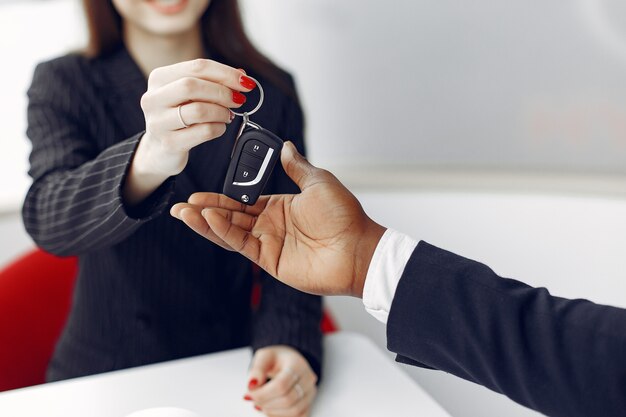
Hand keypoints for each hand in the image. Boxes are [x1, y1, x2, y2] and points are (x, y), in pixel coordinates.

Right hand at [124, 59, 255, 205]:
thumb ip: (214, 81)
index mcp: (159, 78)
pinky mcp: (169, 143)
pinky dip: (218, 128)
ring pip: (199, 110)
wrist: (159, 149)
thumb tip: (242, 76)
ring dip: (221, 112)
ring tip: (227, 115)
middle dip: (222, 92)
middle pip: (192, 86)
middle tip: (238, 100)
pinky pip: (203, 131)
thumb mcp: (191, 94)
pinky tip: (219, 127)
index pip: (197, 67)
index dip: (226, 73)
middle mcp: (153, 98)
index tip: (246, 82)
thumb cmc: (178, 116)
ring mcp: (159, 122)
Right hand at [170, 142, 385, 296]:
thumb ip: (296, 167)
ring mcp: (269, 244)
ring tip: (183, 213)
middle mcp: (270, 226)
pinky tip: (208, 218)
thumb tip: (285, 146)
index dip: (220, 197)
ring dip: (206, 222)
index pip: (242, 201)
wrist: (358, 248)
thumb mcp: (319, 182)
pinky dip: (223, 231)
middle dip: (204, 211)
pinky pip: (242, 243)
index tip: (199, 192)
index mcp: (279, 207)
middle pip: (230, 217)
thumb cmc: (345, 216)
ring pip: (230, 232)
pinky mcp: (270, 260)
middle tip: (181, 204)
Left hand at [244, 346, 317, 416]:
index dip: (263, 393)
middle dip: (266, 403)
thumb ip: (257, 369)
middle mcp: (308, 379)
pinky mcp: (309, 404)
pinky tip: (270, 408)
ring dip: (272, 411)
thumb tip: (252, 385)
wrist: (289, 361)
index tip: (250, 393)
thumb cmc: (275, 359)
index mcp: (297, 364)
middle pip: (288, 400)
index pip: (281, 385)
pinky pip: (298, 416)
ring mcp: (311, 393)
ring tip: (260, 404)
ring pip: (294, 411)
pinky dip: (280, 415)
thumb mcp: (264, 356)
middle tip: (253, 399)